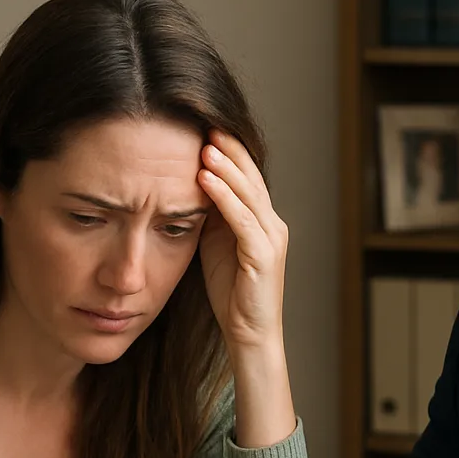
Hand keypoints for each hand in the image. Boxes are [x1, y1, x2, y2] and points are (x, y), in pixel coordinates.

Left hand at [197, 130, 295, 447]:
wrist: (249, 336)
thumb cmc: (231, 295)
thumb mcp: (215, 247)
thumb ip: (209, 218)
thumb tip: (186, 188)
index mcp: (260, 222)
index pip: (245, 177)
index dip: (226, 151)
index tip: (200, 127)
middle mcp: (272, 225)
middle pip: (250, 177)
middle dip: (228, 149)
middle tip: (203, 121)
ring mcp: (271, 240)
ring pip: (249, 194)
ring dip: (226, 167)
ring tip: (204, 144)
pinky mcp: (263, 257)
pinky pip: (243, 220)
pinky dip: (225, 197)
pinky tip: (205, 179)